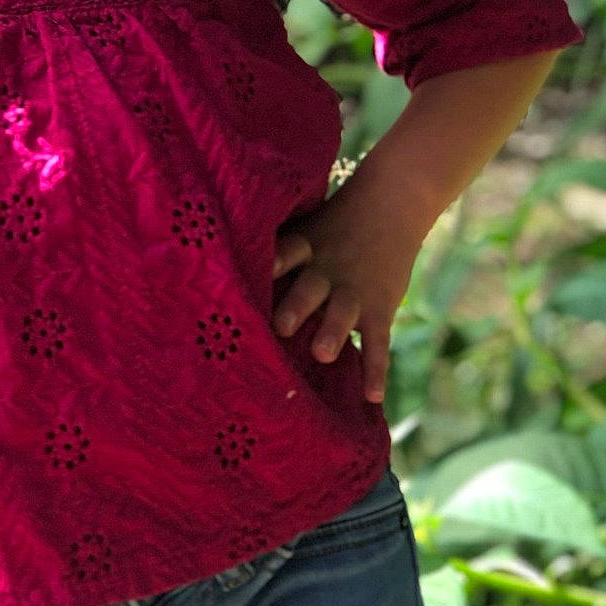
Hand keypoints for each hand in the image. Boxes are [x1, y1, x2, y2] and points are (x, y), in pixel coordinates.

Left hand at [271, 170, 427, 404]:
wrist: (390, 207)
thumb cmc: (330, 224)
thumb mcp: (304, 225)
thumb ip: (273, 245)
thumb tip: (215, 262)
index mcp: (305, 247)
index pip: (288, 250)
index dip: (274, 259)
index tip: (261, 271)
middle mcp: (327, 270)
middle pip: (311, 286)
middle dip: (297, 306)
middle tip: (281, 326)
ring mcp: (354, 291)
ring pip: (343, 313)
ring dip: (333, 332)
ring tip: (323, 354)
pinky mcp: (379, 310)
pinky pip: (378, 343)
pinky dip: (376, 371)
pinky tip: (372, 398)